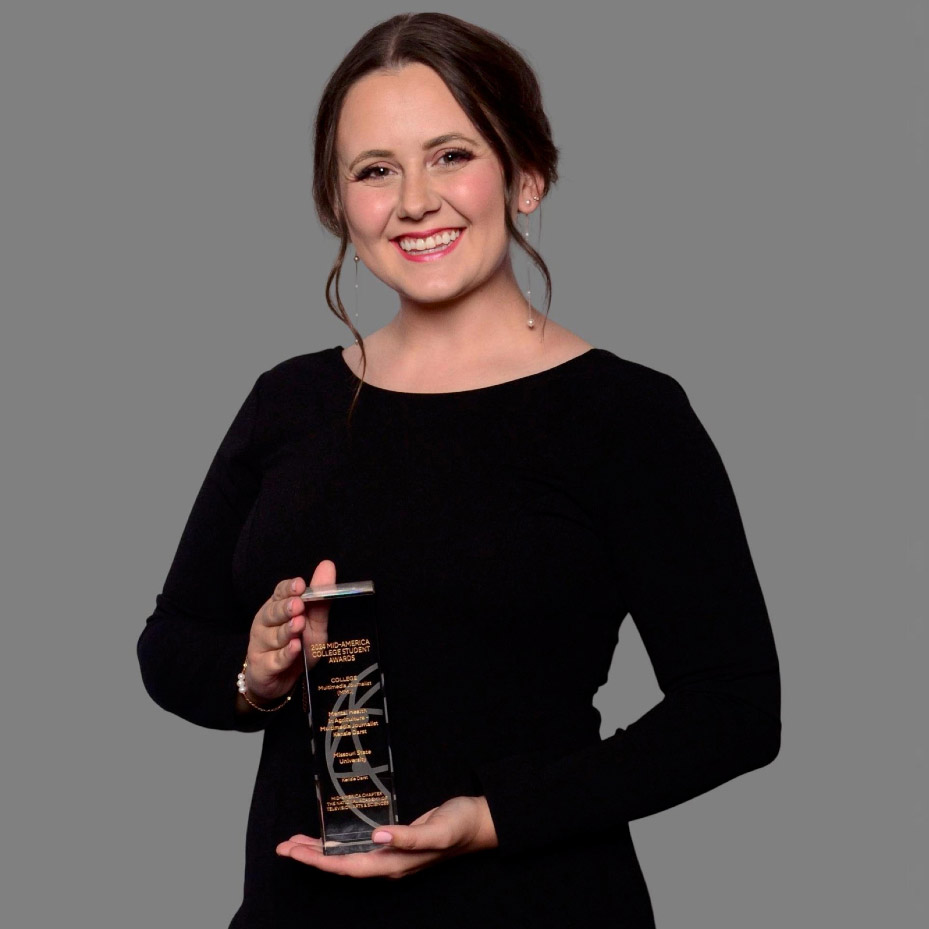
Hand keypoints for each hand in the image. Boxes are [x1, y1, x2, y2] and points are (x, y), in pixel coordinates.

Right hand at [240, 560, 335, 707]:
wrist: (282, 681)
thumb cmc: (298, 646)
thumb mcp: (315, 623)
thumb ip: (321, 599)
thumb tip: (327, 565)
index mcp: (277, 607)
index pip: (279, 593)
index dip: (288, 589)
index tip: (300, 585)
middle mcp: (264, 623)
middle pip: (272, 612)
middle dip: (285, 609)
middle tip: (298, 605)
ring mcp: (260, 645)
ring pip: (273, 636)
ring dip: (286, 631)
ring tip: (298, 625)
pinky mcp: (262, 667)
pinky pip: (274, 659)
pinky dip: (285, 654)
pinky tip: (294, 648)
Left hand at [276, 796, 497, 878]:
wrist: (478, 823)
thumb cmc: (459, 825)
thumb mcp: (437, 830)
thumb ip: (409, 836)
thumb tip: (379, 836)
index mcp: (395, 863)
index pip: (349, 866)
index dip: (320, 860)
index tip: (295, 851)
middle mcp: (389, 863)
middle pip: (342, 864)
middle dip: (311, 857)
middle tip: (284, 846)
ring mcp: (392, 854)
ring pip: (348, 857)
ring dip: (321, 851)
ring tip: (297, 843)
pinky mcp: (395, 842)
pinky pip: (359, 847)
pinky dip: (340, 843)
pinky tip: (333, 837)